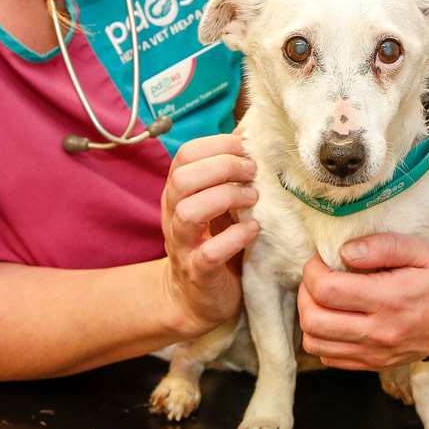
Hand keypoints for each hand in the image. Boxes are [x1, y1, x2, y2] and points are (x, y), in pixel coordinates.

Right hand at [160, 133, 259, 336]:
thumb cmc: (213, 239)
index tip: (246, 149)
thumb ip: (229, 170)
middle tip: (251, 173)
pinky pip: (208, 253)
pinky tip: (253, 230)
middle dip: (222, 168)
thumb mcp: (218, 201)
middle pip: (183, 178)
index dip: (217, 146)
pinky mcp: (198, 273)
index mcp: (179, 191)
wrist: (195, 298)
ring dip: (226, 198)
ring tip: (253, 199)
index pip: (185, 155)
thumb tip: (250, 130)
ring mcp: (183, 244)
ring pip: (189, 212)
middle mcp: (174, 214)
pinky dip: (233, 238)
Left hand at [297, 233, 428, 369]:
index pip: (327, 290)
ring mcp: (375, 353)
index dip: (313, 271)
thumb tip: (346, 252)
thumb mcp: (423, 250)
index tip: (321, 260)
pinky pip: (330, 358)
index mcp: (389, 299)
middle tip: (318, 276)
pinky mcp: (375, 364)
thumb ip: (383, 246)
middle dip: (306, 293)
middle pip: (314, 320)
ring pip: (316, 343)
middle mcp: (378, 332)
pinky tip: (336, 318)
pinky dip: (323, 338)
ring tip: (325, 298)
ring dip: (310, 317)